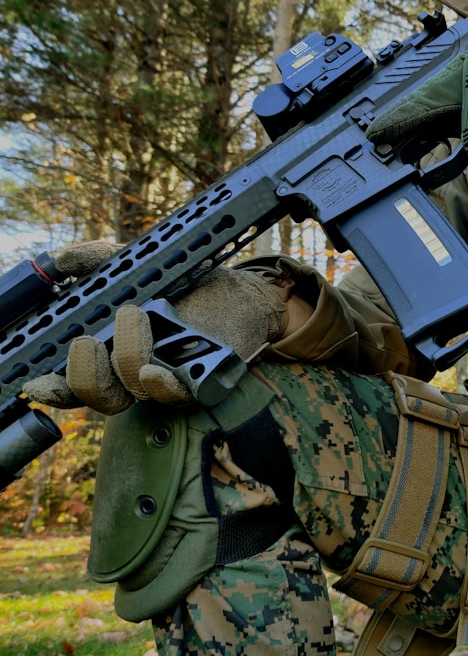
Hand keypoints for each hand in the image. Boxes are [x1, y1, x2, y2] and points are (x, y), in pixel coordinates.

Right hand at [23, 263, 288, 414]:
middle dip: (84, 375)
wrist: (240, 291)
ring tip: (134, 313)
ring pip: (133, 390)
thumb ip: (99, 261)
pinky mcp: (198, 382)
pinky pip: (174, 396)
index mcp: (111, 352)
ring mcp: (166, 379)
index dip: (54, 389)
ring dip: (126, 354)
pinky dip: (160, 386)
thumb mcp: (138, 266)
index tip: (39, 382)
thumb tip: (63, 259)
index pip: (74, 384)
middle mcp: (134, 372)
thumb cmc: (188, 283)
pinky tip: (155, 369)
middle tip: (87, 341)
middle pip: (98, 396)